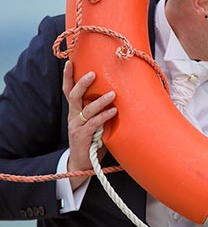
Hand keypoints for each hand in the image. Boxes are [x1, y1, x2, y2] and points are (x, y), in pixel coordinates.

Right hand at [63, 60, 117, 189]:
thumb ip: (102, 110)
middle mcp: (74, 116)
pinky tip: (113, 112)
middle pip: (74, 95)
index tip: (70, 62)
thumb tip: (121, 92)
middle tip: (93, 74)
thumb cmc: (93, 139)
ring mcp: (77, 126)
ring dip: (100, 101)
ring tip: (112, 94)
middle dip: (83, 83)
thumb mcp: (95, 122)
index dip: (68, 77)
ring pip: (86, 109)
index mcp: (75, 110)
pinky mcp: (82, 137)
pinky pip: (93, 124)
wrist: (83, 164)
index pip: (69, 90)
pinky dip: (104, 117)